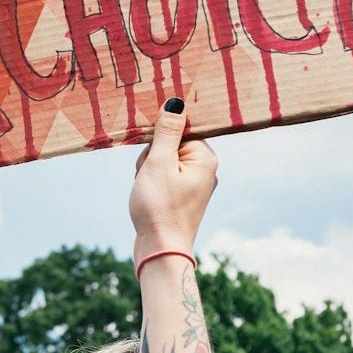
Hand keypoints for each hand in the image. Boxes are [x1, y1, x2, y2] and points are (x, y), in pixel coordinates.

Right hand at [129, 100, 217, 261]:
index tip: (152, 154)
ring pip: (162, 161)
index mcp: (205, 158)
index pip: (180, 129)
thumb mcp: (159, 163)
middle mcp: (204, 170)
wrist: (160, 251)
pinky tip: (146, 196)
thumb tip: (176, 101)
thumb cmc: (160, 207)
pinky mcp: (181, 197)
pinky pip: (162, 177)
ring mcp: (193, 185)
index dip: (160, 139)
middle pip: (169, 144)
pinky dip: (149, 182)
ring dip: (147, 170)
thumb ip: (167, 131)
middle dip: (152, 156)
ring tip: (146, 189)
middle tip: (149, 176)